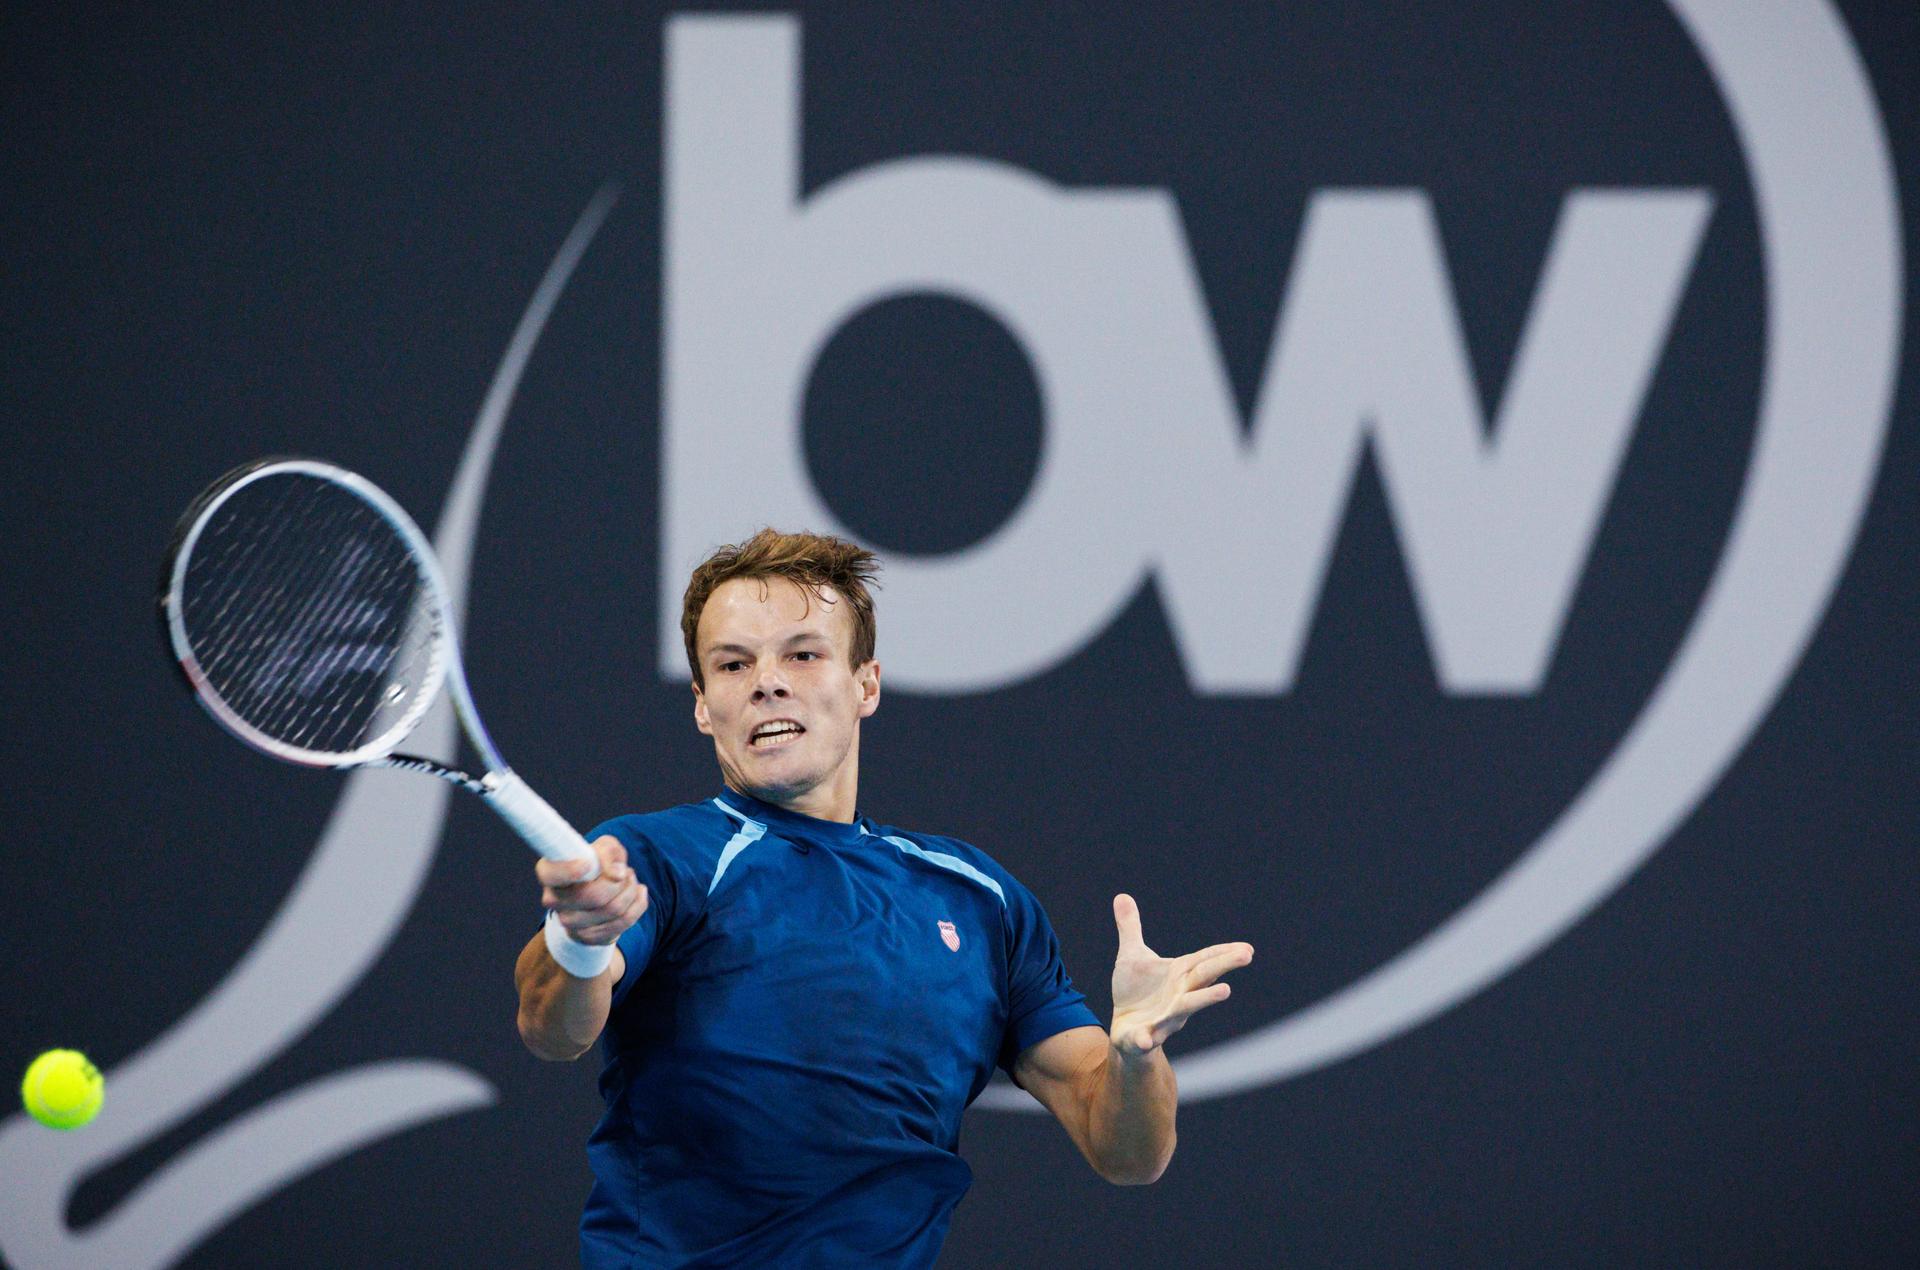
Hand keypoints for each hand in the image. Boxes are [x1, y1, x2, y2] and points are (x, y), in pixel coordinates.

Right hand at [538, 835, 648, 946]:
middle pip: (594, 896)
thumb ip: (608, 852)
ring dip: (631, 890)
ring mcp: (569, 923)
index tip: (588, 864)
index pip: (552, 874)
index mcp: (550, 873)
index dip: (569, 871)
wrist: (596, 895)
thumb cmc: (597, 863)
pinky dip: (638, 904)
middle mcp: (554, 900)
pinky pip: (624, 921)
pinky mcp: (588, 937)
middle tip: (626, 871)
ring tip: (630, 881)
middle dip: (620, 881)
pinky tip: (638, 893)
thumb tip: (616, 874)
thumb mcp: (603, 847)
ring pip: (613, 909)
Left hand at [1107, 893, 1252, 1059]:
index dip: (1225, 953)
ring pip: (1186, 1008)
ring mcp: (1165, 1018)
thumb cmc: (1135, 992)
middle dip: (1224, 965)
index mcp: (1178, 975)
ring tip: (1226, 990)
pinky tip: (1145, 1039)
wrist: (1124, 1030)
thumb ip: (1130, 928)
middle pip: (1203, 977)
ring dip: (1205, 999)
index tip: (1248, 948)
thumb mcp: (1131, 956)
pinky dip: (1146, 1039)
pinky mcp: (1143, 1036)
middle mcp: (1179, 996)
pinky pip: (1145, 1039)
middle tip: (1247, 955)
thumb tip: (1121, 895)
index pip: (1205, 961)